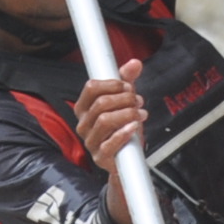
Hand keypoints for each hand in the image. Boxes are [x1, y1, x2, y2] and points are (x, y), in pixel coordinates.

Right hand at [77, 63, 143, 223]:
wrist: (126, 160)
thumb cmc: (122, 128)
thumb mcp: (125, 102)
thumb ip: (127, 81)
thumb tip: (134, 63)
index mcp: (84, 108)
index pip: (91, 88)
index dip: (112, 84)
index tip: (127, 85)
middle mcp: (83, 124)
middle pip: (100, 103)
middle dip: (124, 98)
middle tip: (138, 100)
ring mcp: (90, 141)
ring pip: (104, 120)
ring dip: (127, 113)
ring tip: (140, 113)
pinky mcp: (100, 157)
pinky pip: (109, 143)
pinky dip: (123, 133)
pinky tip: (134, 127)